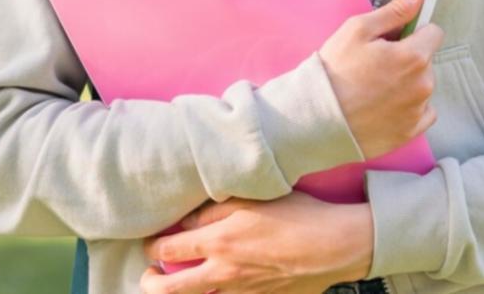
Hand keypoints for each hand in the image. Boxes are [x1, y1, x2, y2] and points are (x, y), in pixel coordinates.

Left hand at [140, 193, 371, 292]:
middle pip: (169, 289)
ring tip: (181, 283)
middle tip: (149, 274)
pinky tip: (224, 284)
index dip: (152, 245)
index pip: (167, 248)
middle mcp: (223, 272)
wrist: (335, 247)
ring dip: (182, 292)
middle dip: (150, 282)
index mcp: (218, 241)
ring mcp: (241, 291)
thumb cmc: (299, 214)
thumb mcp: (255, 198)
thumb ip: (216, 208)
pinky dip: (220, 293)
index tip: (152, 241)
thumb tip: (188, 220)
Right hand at [318, 0, 440, 159]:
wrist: (314, 119)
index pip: (434, 32)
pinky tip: (385, 107)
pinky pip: (422, 113)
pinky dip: (409, 108)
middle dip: (408, 58)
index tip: (394, 39)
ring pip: (423, 86)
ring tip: (375, 88)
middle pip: (427, 60)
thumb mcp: (358, 30)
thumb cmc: (334, 70)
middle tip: (377, 65)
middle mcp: (424, 84)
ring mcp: (418, 111)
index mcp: (414, 56)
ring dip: (408, 83)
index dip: (414, 32)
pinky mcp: (409, 132)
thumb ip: (395, 10)